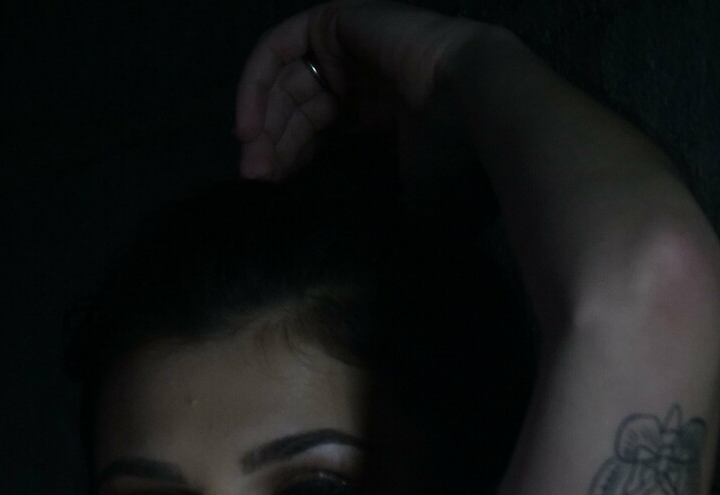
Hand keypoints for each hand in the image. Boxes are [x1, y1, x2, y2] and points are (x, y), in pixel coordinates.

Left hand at [234, 0, 502, 207]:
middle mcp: (359, 74)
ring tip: (251, 160)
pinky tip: (248, 125)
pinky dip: (255, 81)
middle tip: (255, 181)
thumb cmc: (451, 150)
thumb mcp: (405, 191)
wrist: (471, 100)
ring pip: (283, 79)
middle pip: (294, 107)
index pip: (316, 132)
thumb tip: (343, 247)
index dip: (289, 161)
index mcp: (376, 108)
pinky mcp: (336, 21)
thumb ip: (371, 206)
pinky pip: (279, 46)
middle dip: (269, 145)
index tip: (272, 195)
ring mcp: (347, 44)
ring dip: (259, 120)